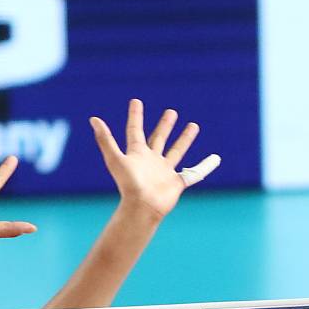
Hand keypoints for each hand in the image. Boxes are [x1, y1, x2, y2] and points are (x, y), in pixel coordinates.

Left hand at [93, 99, 221, 219]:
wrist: (143, 206)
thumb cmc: (128, 184)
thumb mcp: (115, 158)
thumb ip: (105, 139)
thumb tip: (93, 119)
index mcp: (137, 154)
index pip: (135, 130)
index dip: (135, 116)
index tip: (136, 101)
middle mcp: (151, 161)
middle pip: (159, 138)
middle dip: (165, 125)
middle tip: (171, 112)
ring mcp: (164, 171)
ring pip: (176, 151)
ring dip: (184, 138)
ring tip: (193, 125)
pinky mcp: (177, 182)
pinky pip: (194, 172)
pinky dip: (205, 166)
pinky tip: (215, 158)